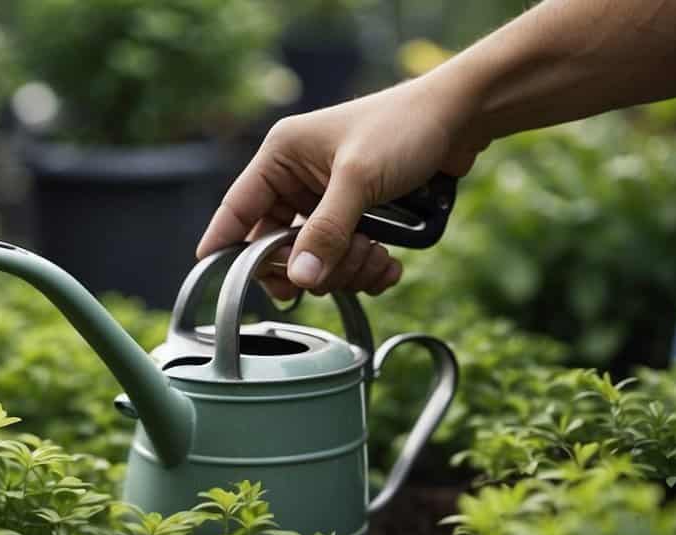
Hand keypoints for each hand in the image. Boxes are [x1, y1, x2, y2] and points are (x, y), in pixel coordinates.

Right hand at [197, 77, 481, 299]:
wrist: (461, 117)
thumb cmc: (405, 127)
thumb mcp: (359, 179)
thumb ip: (326, 232)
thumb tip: (300, 278)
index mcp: (281, 156)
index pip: (237, 210)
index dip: (223, 246)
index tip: (214, 278)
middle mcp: (296, 178)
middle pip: (277, 247)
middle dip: (311, 266)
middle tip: (341, 267)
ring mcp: (326, 199)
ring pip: (314, 260)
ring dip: (346, 270)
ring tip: (377, 256)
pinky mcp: (354, 215)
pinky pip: (343, 259)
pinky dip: (364, 270)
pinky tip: (388, 263)